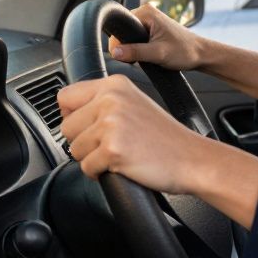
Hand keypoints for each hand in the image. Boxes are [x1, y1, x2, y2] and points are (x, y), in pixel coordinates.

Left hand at [58, 74, 205, 193]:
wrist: (192, 159)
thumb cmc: (165, 138)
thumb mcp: (134, 104)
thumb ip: (103, 101)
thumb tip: (67, 113)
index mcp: (114, 85)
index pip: (65, 97)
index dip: (72, 116)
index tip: (88, 126)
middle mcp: (111, 100)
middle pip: (65, 126)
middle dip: (83, 141)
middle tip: (111, 144)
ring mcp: (112, 124)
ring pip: (74, 149)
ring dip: (92, 158)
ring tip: (119, 153)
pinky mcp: (113, 150)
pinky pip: (86, 168)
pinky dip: (100, 173)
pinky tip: (121, 165)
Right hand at [108, 3, 203, 70]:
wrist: (201, 54)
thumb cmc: (184, 51)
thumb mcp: (158, 53)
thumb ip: (136, 52)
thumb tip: (115, 52)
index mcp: (146, 12)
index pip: (119, 26)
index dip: (118, 43)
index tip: (125, 56)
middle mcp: (146, 12)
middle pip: (123, 32)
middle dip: (127, 47)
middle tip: (141, 57)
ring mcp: (149, 20)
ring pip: (129, 37)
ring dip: (134, 48)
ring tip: (148, 55)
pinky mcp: (151, 28)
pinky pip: (136, 38)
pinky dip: (139, 48)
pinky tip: (149, 54)